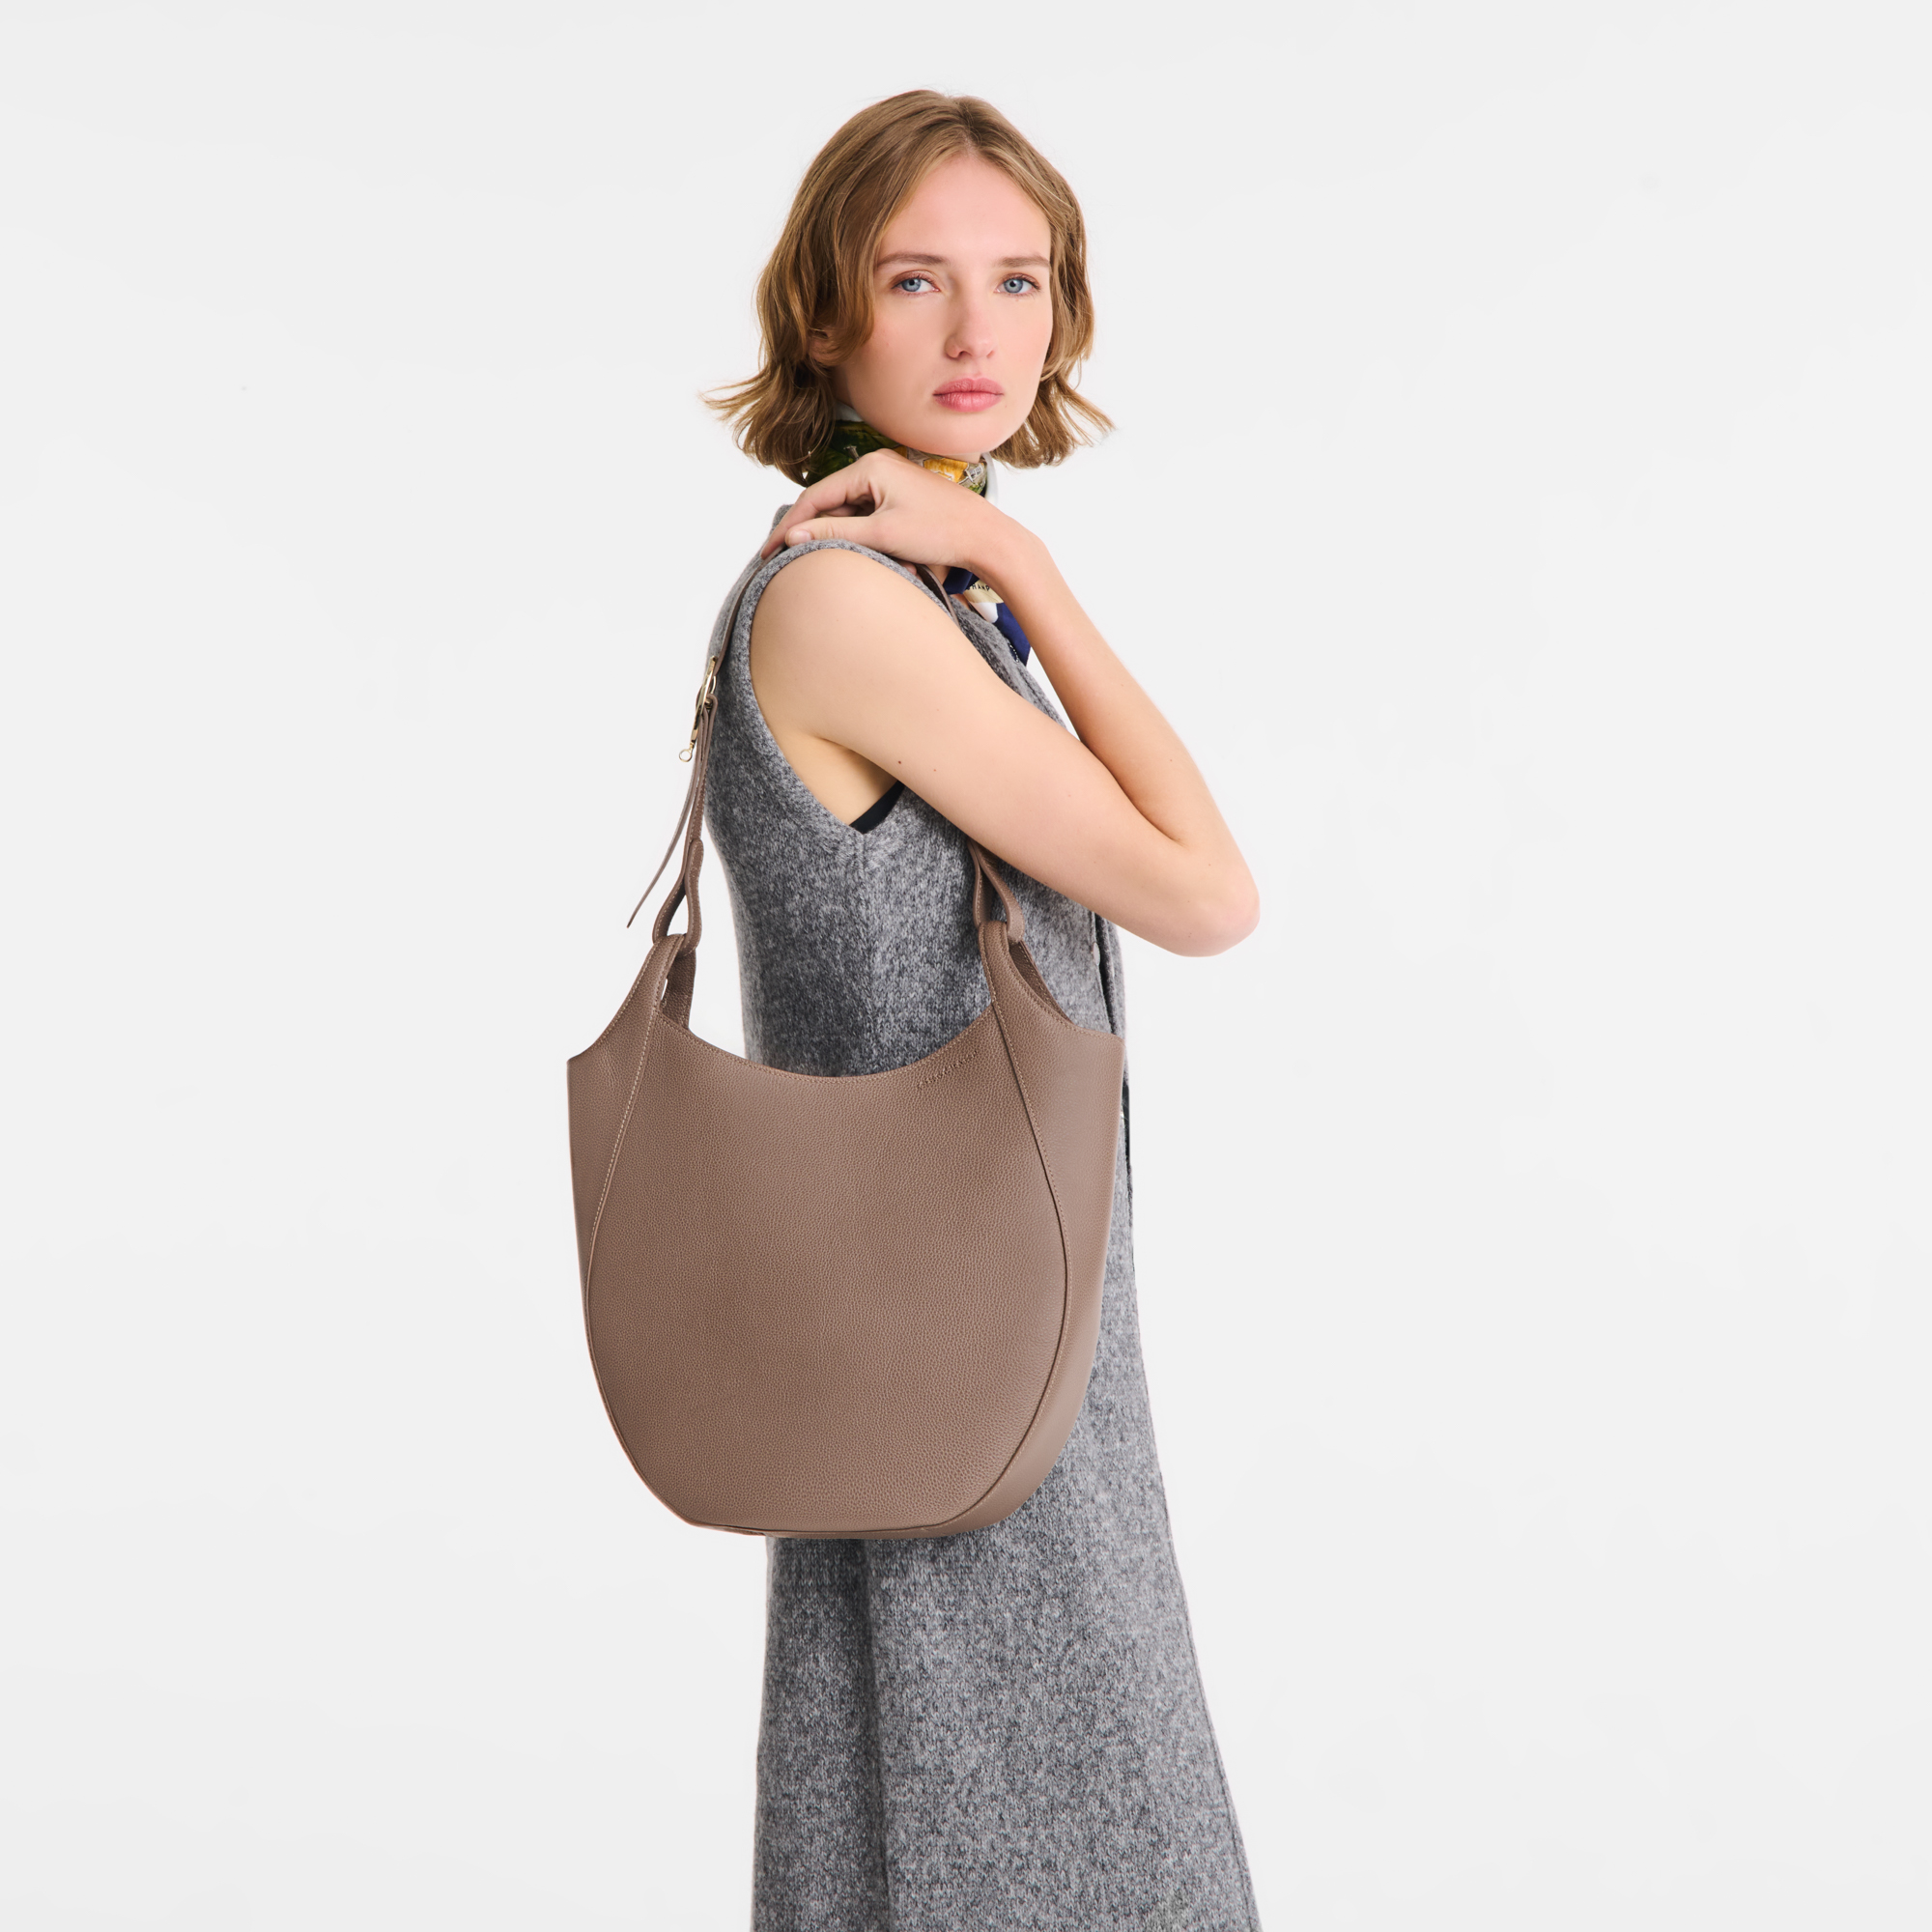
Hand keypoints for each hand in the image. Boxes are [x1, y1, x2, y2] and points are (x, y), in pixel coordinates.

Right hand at [757, 449, 1006, 576]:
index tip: (768, 551)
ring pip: (847, 513)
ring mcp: (890, 483)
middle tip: (778, 559)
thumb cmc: (941, 532)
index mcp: (871, 467)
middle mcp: (878, 468)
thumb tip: (793, 536)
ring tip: (810, 561)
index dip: (790, 525)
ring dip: (834, 537)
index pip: (816, 496)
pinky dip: (856, 537)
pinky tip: (850, 555)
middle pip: (829, 503)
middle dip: (807, 531)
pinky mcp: (900, 499)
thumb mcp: (883, 534)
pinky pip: (866, 517)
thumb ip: (836, 533)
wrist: (987, 538)